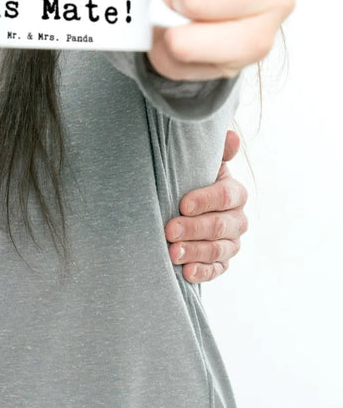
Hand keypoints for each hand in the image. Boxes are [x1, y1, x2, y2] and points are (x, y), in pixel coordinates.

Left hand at [165, 130, 247, 282]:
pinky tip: (186, 272)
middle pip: (220, 226)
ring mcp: (231, 242)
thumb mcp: (200, 163)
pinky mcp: (222, 262)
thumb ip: (216, 151)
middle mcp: (238, 219)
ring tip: (172, 252)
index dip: (205, 200)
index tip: (182, 204)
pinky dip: (202, 272)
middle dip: (194, 229)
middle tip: (169, 230)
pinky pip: (217, 270)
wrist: (184, 204)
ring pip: (218, 250)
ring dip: (194, 252)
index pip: (225, 196)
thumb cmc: (190, 178)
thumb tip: (231, 136)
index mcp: (234, 192)